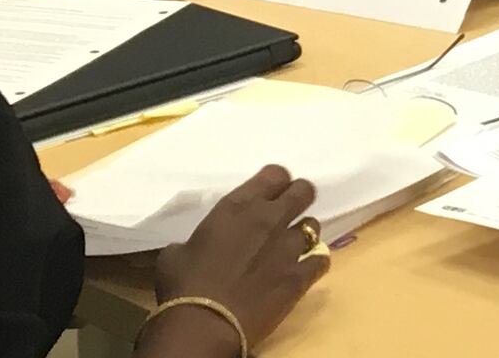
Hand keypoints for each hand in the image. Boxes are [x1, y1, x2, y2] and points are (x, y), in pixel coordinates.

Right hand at [147, 168, 327, 355]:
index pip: (275, 174)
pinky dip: (314, 263)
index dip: (276, 182)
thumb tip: (194, 248)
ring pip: (313, 226)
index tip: (271, 192)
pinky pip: (321, 261)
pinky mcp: (300, 277)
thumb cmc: (183, 285)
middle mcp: (269, 219)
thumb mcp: (177, 252)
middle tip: (288, 212)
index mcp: (238, 206)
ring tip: (291, 247)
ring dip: (304, 233)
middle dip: (299, 197)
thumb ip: (197, 240)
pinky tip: (304, 271)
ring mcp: (289, 248)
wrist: (204, 324)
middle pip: (303, 191)